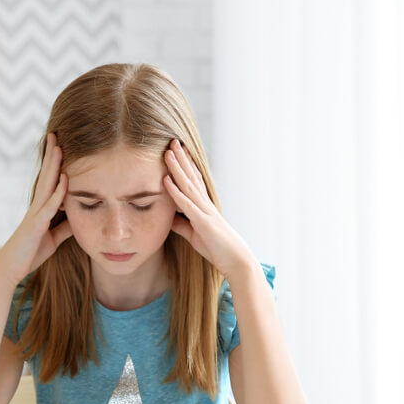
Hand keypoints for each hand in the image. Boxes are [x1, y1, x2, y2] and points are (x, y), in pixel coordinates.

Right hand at [0, 133, 72, 285]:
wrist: (11, 269)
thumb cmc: (29, 254)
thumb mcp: (53, 239)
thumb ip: (64, 228)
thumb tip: (77, 219)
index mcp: (40, 209)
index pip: (48, 181)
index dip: (54, 164)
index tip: (60, 145)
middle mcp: (36, 206)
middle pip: (46, 176)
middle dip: (51, 155)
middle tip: (55, 133)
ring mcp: (34, 214)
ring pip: (46, 184)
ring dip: (53, 165)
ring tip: (58, 146)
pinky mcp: (35, 225)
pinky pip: (48, 206)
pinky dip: (58, 192)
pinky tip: (65, 179)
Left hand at [163, 139, 252, 279]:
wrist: (237, 261)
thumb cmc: (218, 249)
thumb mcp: (195, 235)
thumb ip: (182, 225)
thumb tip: (169, 217)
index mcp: (204, 207)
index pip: (193, 181)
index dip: (185, 166)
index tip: (177, 152)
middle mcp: (205, 205)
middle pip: (191, 177)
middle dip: (181, 159)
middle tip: (172, 141)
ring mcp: (205, 212)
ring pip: (188, 185)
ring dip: (177, 169)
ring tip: (168, 153)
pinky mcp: (203, 223)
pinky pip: (187, 205)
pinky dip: (175, 192)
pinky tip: (166, 181)